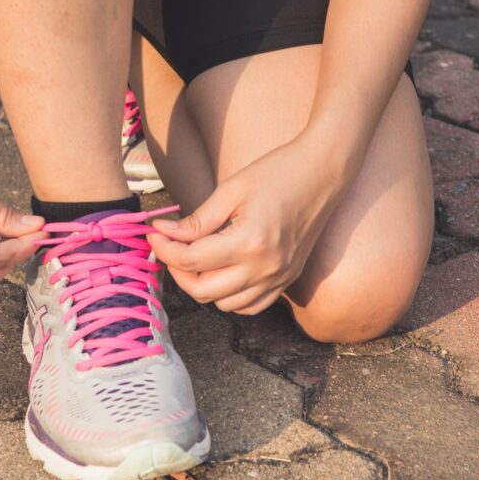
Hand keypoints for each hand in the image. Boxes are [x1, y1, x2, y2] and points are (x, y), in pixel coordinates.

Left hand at [148, 135, 349, 314]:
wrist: (323, 173)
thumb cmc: (277, 173)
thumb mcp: (231, 191)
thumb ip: (197, 220)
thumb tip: (164, 233)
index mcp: (249, 242)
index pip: (191, 260)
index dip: (165, 248)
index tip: (155, 233)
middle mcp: (265, 268)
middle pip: (203, 290)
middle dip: (178, 270)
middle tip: (170, 247)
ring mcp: (279, 278)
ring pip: (224, 305)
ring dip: (203, 286)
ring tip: (196, 258)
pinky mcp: (287, 280)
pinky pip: (250, 306)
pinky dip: (230, 297)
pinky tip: (222, 273)